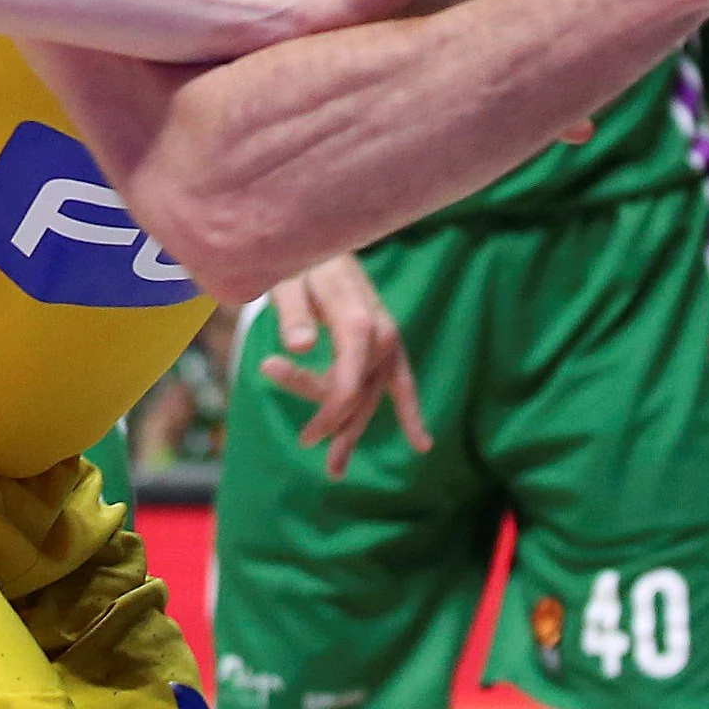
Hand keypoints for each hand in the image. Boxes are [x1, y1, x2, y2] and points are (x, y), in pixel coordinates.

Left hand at [255, 254, 427, 478]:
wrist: (321, 239)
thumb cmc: (299, 258)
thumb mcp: (286, 278)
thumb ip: (292, 312)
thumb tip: (297, 345)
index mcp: (356, 318)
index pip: (350, 380)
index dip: (330, 413)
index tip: (307, 438)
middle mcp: (379, 332)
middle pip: (359, 391)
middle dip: (335, 422)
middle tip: (304, 444)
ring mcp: (387, 339)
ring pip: (374, 394)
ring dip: (357, 430)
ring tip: (337, 470)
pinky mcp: (386, 343)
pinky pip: (402, 382)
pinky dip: (411, 412)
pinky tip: (422, 444)